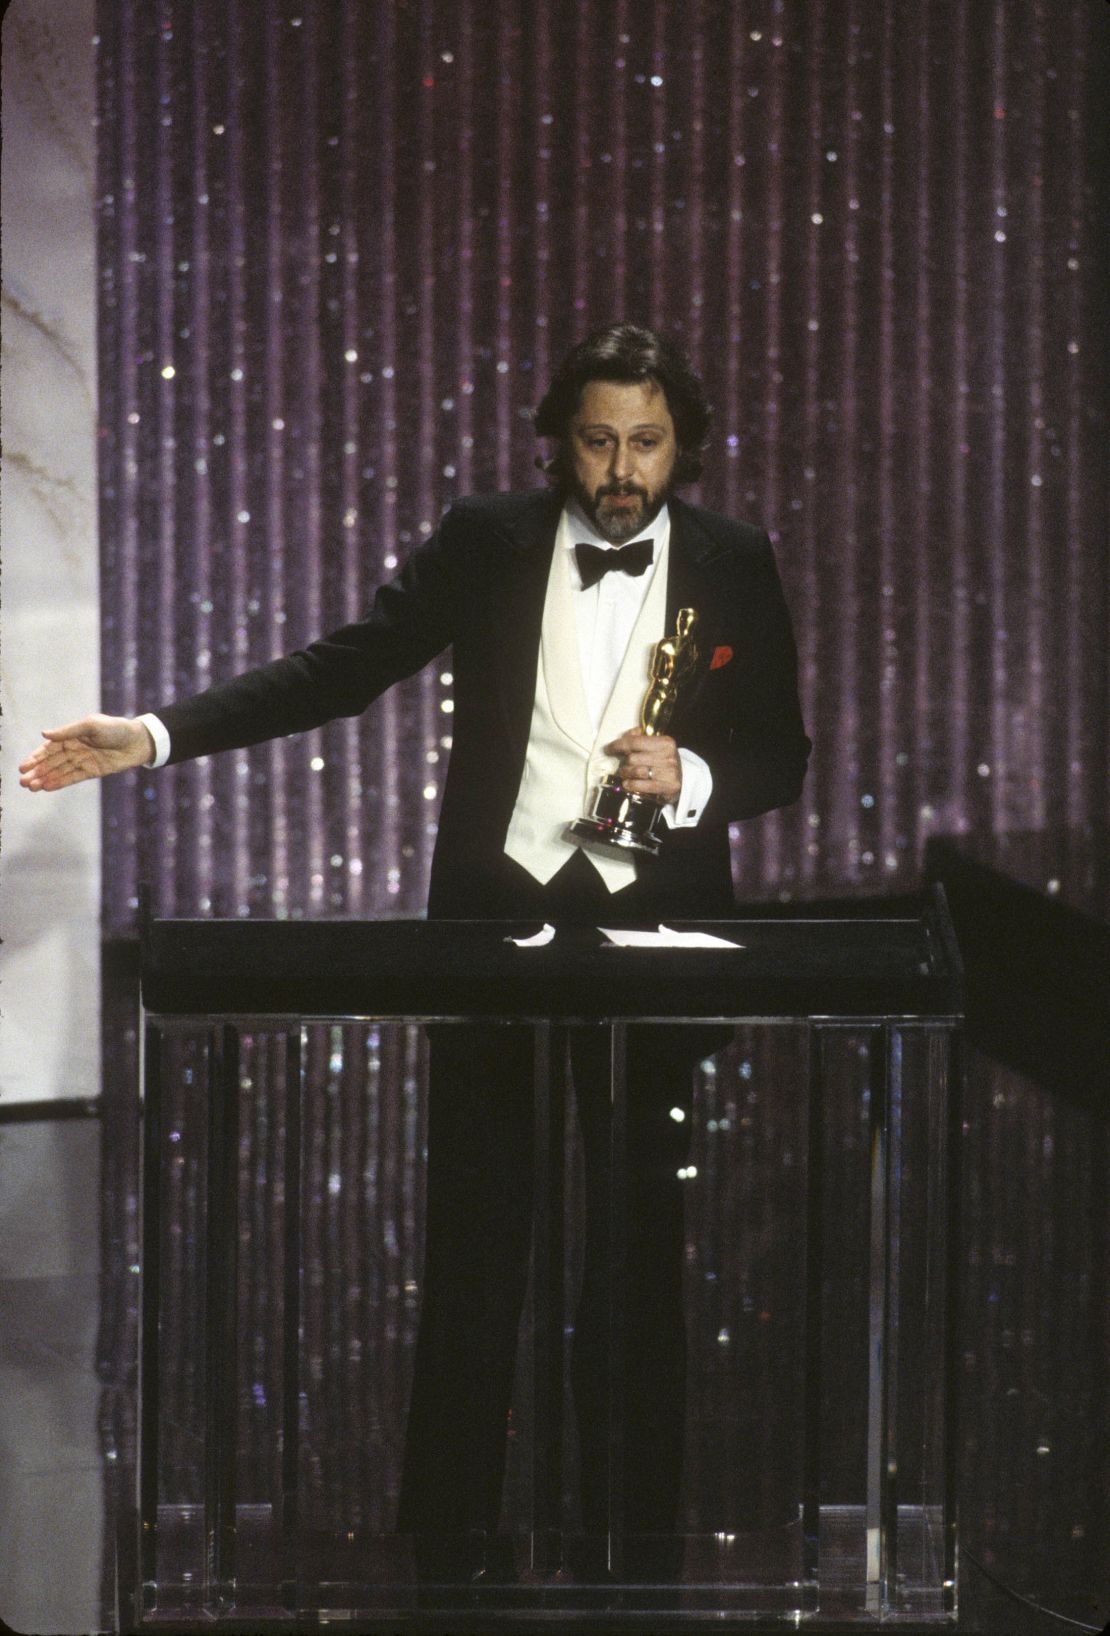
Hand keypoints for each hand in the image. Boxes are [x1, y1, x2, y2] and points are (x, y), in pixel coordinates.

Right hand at [19, 714, 155, 791]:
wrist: (138, 741)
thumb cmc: (115, 728)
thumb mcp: (90, 725)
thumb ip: (68, 731)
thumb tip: (44, 734)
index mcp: (71, 736)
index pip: (49, 749)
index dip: (35, 757)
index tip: (23, 767)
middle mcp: (74, 749)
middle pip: (51, 762)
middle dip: (36, 771)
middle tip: (22, 781)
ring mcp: (82, 761)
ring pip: (59, 771)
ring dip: (45, 779)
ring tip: (30, 787)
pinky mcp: (91, 771)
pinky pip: (72, 778)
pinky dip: (59, 782)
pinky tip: (46, 788)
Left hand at [604, 729, 681, 805]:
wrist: (684, 781)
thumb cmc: (665, 763)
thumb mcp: (658, 747)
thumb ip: (641, 739)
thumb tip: (626, 735)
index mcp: (665, 742)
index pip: (634, 741)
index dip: (618, 745)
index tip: (609, 748)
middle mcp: (668, 756)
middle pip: (633, 758)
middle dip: (624, 763)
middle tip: (623, 766)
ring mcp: (669, 772)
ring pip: (636, 771)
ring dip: (626, 774)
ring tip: (625, 775)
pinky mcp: (667, 787)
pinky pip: (642, 785)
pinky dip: (631, 784)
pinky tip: (628, 784)